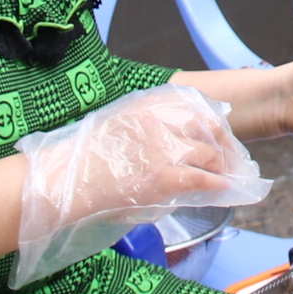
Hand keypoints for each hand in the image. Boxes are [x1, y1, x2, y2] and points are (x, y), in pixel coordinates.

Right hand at [20, 84, 246, 241]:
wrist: (61, 181)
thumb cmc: (82, 159)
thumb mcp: (117, 123)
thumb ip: (147, 125)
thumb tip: (177, 139)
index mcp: (147, 103)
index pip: (197, 104)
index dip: (214, 122)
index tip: (220, 134)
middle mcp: (160, 120)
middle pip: (211, 127)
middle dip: (225, 144)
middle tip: (232, 159)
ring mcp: (164, 148)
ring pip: (212, 154)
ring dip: (223, 168)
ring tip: (227, 177)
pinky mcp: (165, 177)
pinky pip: (205, 180)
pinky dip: (219, 186)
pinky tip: (224, 190)